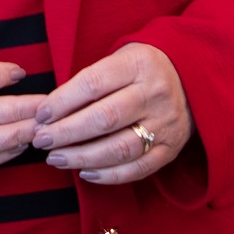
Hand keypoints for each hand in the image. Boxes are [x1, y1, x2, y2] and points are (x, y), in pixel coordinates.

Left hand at [34, 43, 189, 183]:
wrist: (192, 79)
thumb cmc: (142, 69)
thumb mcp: (121, 58)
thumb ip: (92, 80)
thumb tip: (52, 111)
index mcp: (139, 64)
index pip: (93, 83)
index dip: (63, 101)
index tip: (41, 115)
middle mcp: (155, 94)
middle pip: (105, 118)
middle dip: (66, 132)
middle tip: (41, 140)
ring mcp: (166, 123)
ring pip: (119, 148)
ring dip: (82, 157)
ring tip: (55, 158)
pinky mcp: (171, 149)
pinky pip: (138, 169)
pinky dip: (108, 175)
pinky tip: (85, 172)